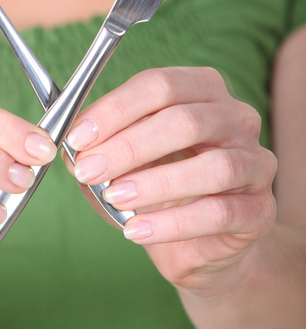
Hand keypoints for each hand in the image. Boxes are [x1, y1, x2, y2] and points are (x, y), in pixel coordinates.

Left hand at [65, 67, 276, 291]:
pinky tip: (137, 231)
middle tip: (88, 170)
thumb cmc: (158, 185)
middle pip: (185, 121)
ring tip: (114, 199)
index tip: (77, 137)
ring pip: (213, 167)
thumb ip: (98, 146)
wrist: (198, 242)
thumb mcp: (123, 159)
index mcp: (201, 89)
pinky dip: (173, 224)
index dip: (115, 109)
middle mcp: (236, 117)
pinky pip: (220, 213)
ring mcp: (256, 162)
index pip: (159, 85)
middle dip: (128, 146)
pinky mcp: (261, 208)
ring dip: (155, 184)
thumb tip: (68, 145)